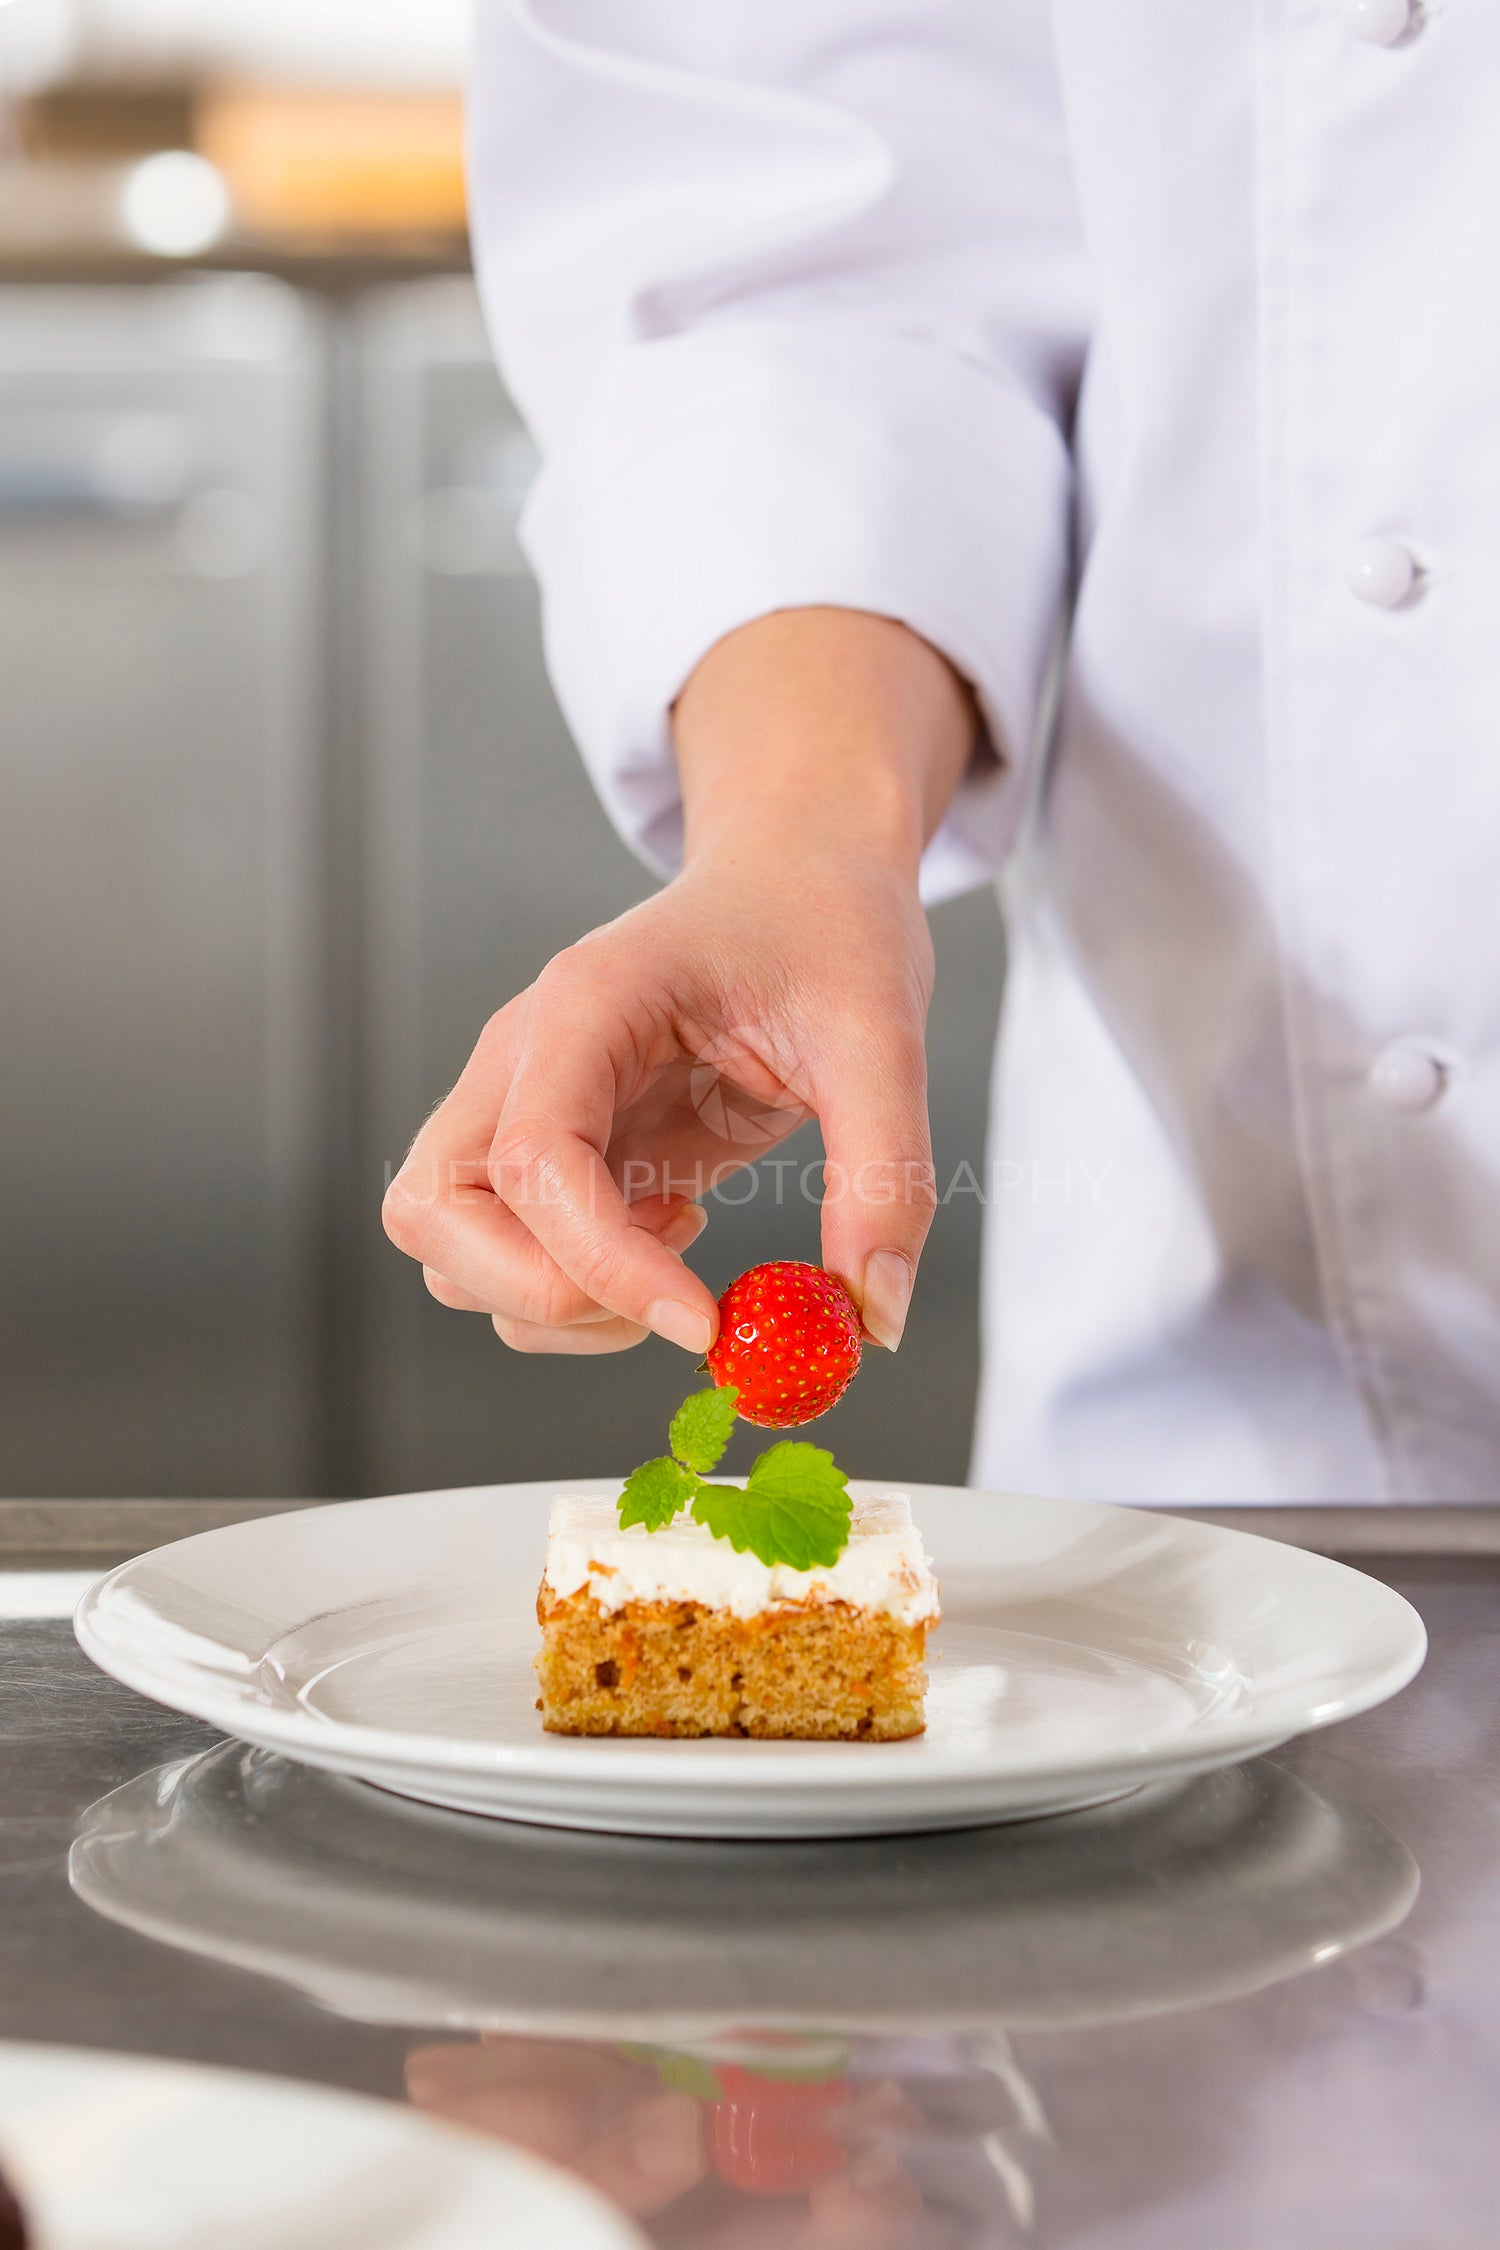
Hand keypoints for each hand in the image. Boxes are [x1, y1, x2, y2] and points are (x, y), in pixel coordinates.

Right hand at [382, 608, 976, 1357]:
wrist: (800, 877)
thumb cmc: (826, 930)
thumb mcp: (882, 1037)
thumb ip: (885, 1173)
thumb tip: (875, 1319)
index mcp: (586, 1003)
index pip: (532, 1157)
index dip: (601, 1262)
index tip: (703, 1321)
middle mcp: (522, 1056)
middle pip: (433, 1211)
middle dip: (543, 1292)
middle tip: (676, 1302)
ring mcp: (518, 1104)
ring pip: (448, 1248)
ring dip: (551, 1301)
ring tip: (679, 1255)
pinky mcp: (548, 1149)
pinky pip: (509, 1255)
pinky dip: (574, 1289)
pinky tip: (671, 1234)